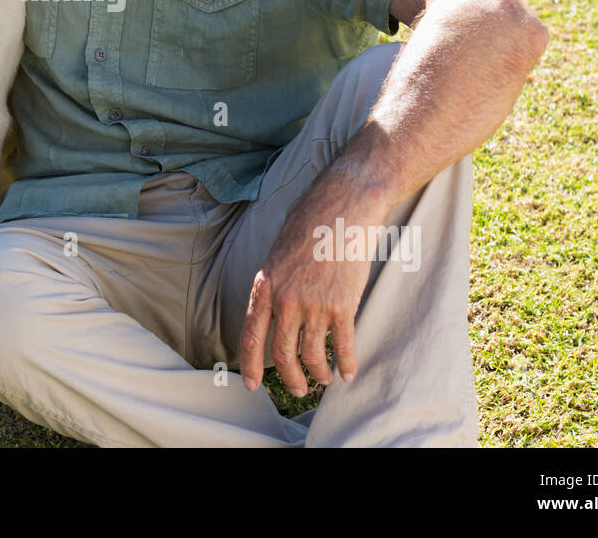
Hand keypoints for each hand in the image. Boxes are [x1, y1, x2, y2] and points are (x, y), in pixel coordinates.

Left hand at [239, 188, 374, 396]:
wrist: (341, 208)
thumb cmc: (309, 226)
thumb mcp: (278, 255)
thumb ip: (274, 286)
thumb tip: (273, 313)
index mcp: (265, 287)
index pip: (251, 336)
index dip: (250, 366)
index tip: (252, 385)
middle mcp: (286, 301)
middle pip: (282, 354)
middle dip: (289, 377)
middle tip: (298, 388)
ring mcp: (314, 305)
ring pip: (312, 355)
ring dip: (318, 373)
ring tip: (322, 379)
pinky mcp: (343, 306)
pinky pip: (343, 346)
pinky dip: (345, 364)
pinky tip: (347, 373)